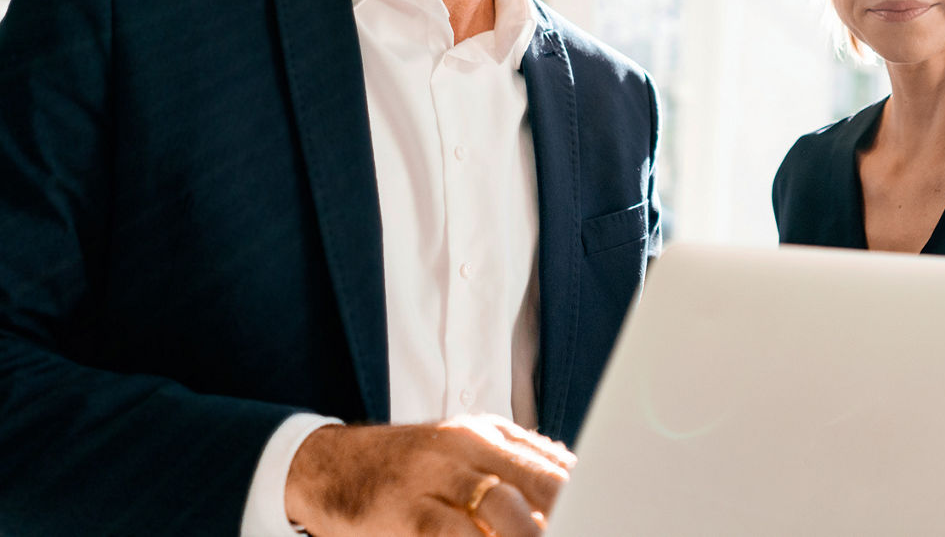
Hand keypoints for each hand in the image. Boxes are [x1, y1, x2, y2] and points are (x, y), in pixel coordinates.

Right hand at [284, 414, 575, 535]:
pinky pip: (453, 534)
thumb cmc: (405, 469)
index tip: (604, 513)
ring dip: (529, 533)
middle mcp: (465, 446)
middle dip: (563, 515)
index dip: (583, 495)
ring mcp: (435, 476)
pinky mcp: (406, 510)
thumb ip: (511, 467)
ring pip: (501, 509)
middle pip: (537, 481)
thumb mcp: (460, 454)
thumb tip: (571, 488)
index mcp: (486, 432)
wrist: (326, 464)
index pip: (551, 462)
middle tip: (586, 528)